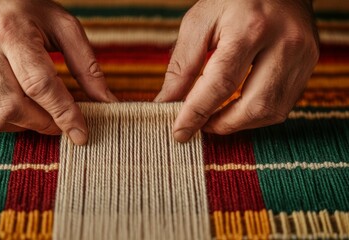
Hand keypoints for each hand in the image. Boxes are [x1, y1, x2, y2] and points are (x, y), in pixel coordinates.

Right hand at [0, 0, 116, 144]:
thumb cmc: (25, 9)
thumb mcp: (62, 26)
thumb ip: (86, 64)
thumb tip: (106, 101)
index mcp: (10, 30)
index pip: (40, 84)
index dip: (63, 113)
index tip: (80, 134)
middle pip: (14, 107)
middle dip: (44, 123)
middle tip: (59, 121)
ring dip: (24, 124)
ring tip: (38, 110)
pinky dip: (4, 119)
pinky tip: (15, 102)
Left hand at [155, 0, 318, 141]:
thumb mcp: (199, 22)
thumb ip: (183, 64)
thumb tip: (168, 101)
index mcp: (251, 28)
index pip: (221, 84)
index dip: (197, 114)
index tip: (180, 132)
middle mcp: (284, 43)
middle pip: (253, 106)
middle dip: (222, 125)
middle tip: (199, 126)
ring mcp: (303, 55)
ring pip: (272, 111)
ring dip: (239, 123)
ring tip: (216, 118)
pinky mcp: (310, 63)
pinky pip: (284, 104)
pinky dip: (256, 114)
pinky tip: (238, 108)